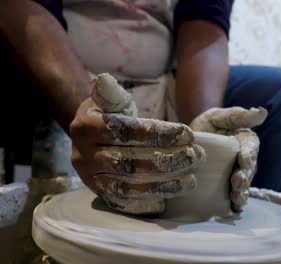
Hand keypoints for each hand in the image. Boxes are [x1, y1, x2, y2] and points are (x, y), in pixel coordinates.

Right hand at [70, 74, 205, 214]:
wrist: (89, 138)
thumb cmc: (107, 115)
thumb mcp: (108, 100)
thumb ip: (110, 93)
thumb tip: (103, 79)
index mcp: (85, 127)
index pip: (125, 131)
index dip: (157, 134)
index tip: (188, 134)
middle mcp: (83, 155)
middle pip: (128, 161)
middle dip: (167, 160)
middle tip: (197, 157)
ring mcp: (90, 177)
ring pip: (128, 184)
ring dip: (163, 183)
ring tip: (192, 179)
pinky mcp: (99, 193)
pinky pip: (126, 199)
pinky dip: (151, 197)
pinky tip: (174, 192)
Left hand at [190, 107, 267, 211]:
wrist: (186, 142)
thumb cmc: (206, 126)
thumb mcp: (218, 116)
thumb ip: (238, 115)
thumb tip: (262, 112)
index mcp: (245, 142)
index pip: (251, 149)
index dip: (249, 156)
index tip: (244, 161)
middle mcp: (243, 161)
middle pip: (248, 171)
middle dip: (244, 179)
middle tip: (237, 184)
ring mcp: (234, 176)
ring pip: (242, 186)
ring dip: (241, 194)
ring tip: (236, 198)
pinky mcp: (224, 188)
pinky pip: (232, 198)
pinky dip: (233, 205)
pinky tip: (231, 210)